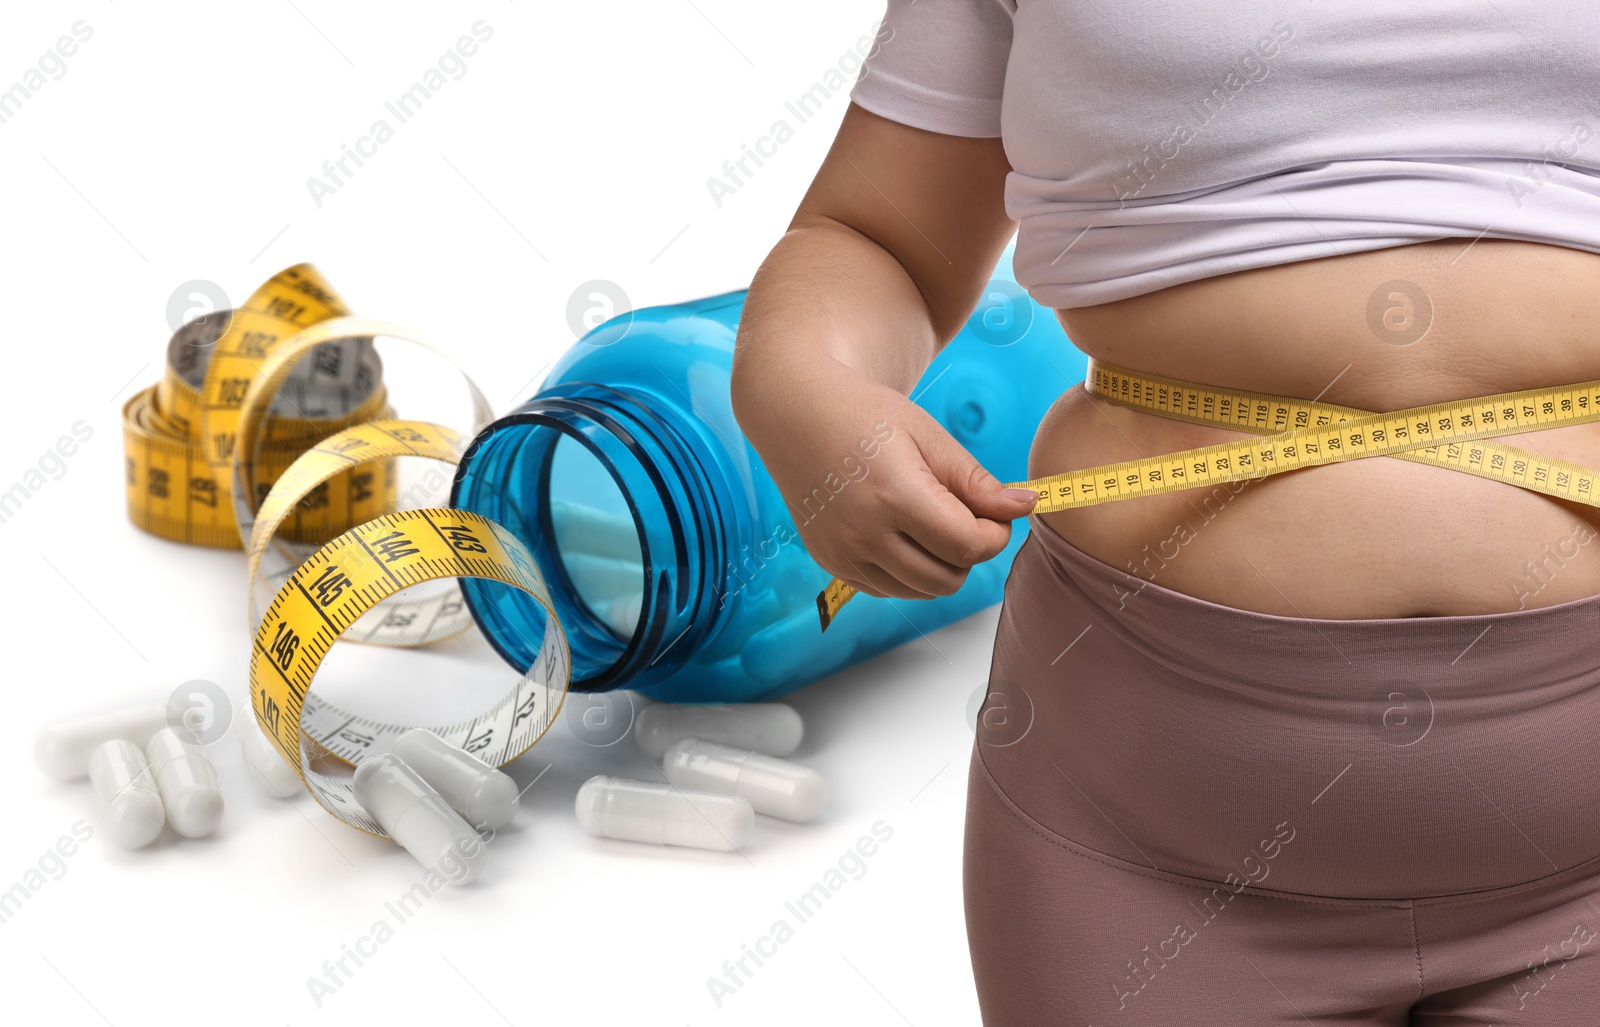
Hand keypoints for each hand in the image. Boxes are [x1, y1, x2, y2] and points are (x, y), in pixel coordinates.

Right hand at [735, 356, 1036, 599]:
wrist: (795, 414)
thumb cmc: (866, 415)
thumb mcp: (928, 437)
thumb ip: (976, 481)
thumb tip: (1024, 508)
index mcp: (895, 497)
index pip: (968, 546)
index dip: (995, 534)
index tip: (995, 513)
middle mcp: (864, 535)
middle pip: (948, 578)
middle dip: (970, 552)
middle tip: (966, 516)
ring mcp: (843, 555)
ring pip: (921, 591)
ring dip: (941, 565)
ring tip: (933, 522)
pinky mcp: (831, 564)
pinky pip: (889, 589)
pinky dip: (909, 571)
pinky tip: (902, 532)